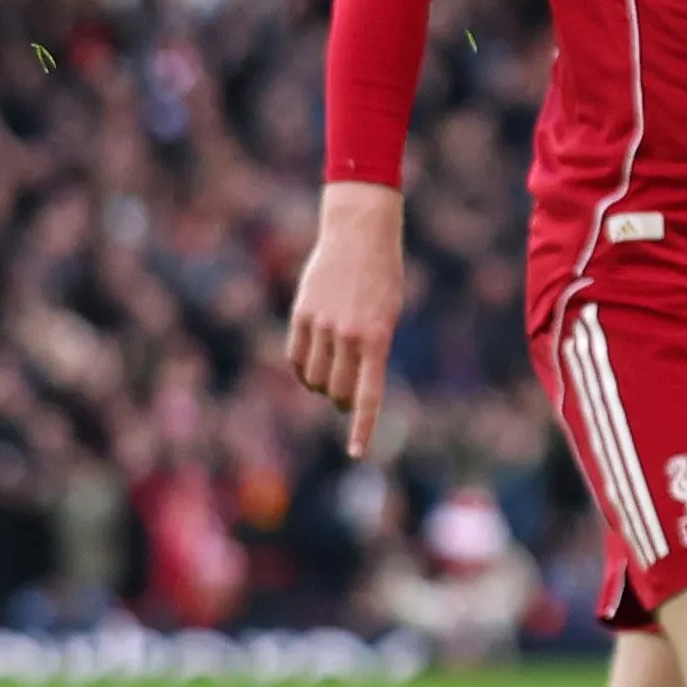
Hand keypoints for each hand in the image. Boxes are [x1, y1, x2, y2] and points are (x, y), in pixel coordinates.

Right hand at [286, 182, 408, 453]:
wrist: (360, 233)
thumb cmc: (384, 277)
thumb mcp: (391, 314)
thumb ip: (373, 351)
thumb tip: (351, 389)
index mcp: (377, 338)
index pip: (368, 395)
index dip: (362, 427)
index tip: (356, 453)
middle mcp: (347, 335)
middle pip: (336, 391)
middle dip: (342, 400)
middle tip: (346, 395)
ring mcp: (321, 325)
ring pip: (313, 378)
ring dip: (321, 385)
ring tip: (332, 373)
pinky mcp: (300, 314)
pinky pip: (295, 358)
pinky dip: (303, 368)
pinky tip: (311, 364)